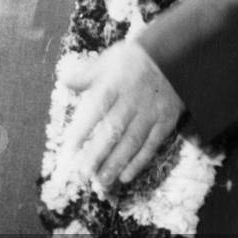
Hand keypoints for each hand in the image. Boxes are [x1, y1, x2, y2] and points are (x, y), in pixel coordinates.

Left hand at [59, 40, 183, 188]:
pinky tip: (125, 177)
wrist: (173, 54)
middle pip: (113, 130)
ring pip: (131, 141)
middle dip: (97, 154)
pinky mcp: (166, 121)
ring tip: (101, 182)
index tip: (70, 148)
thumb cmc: (133, 59)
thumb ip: (86, 74)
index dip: (83, 128)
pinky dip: (139, 162)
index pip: (96, 107)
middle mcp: (133, 99)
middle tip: (82, 175)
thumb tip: (63, 79)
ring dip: (115, 163)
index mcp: (115, 83)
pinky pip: (152, 145)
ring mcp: (151, 112)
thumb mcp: (108, 60)